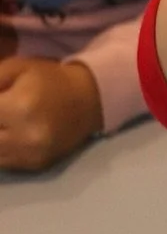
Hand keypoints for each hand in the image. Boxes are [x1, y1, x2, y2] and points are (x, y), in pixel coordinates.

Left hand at [0, 56, 102, 170]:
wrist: (90, 98)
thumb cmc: (49, 79)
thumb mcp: (16, 68)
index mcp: (19, 107)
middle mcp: (24, 136)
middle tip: (1, 115)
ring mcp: (30, 155)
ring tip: (4, 124)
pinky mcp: (35, 165)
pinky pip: (2, 163)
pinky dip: (0, 149)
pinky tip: (6, 134)